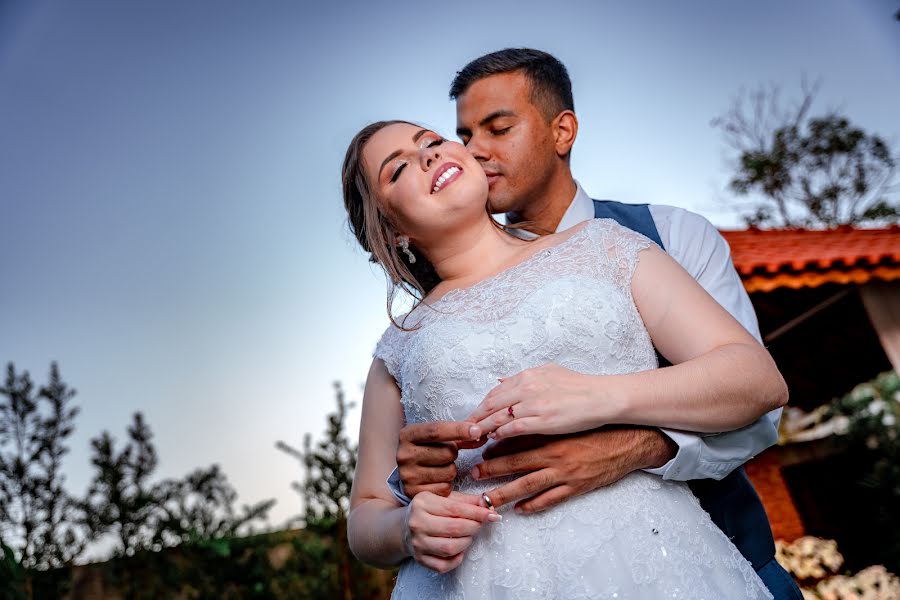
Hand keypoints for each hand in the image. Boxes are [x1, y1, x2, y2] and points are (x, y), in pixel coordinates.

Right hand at [397, 421, 484, 497]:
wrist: (407, 472)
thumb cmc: (427, 450)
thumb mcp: (437, 438)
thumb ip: (458, 436)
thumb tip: (481, 434)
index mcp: (407, 435)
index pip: (436, 430)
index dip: (458, 430)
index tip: (477, 430)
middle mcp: (404, 454)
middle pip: (447, 453)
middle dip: (454, 454)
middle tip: (447, 455)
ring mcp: (407, 475)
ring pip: (449, 472)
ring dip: (452, 470)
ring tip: (441, 467)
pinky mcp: (413, 492)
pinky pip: (445, 488)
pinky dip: (447, 485)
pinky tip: (437, 480)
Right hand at [403, 491, 500, 572]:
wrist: (403, 527)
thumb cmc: (429, 511)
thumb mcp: (443, 498)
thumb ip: (465, 500)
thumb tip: (487, 503)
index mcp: (422, 503)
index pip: (456, 509)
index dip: (477, 513)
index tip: (492, 515)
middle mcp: (417, 523)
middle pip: (454, 528)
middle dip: (474, 527)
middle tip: (481, 524)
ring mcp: (417, 543)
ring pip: (450, 548)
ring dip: (466, 542)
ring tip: (468, 535)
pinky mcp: (419, 559)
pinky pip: (444, 565)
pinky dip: (457, 559)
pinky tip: (459, 549)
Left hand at [466, 364, 617, 438]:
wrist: (603, 398)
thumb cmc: (579, 386)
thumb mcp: (549, 372)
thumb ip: (523, 378)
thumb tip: (500, 380)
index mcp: (528, 377)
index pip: (495, 393)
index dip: (480, 408)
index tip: (472, 419)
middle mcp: (528, 389)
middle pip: (492, 406)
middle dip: (476, 421)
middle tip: (465, 433)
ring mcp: (536, 406)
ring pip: (501, 420)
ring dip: (485, 431)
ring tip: (476, 442)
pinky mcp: (545, 422)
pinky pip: (516, 430)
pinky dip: (502, 436)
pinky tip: (496, 442)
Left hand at [472, 427, 675, 512]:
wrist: (629, 441)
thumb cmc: (597, 425)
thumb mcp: (569, 412)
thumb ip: (544, 407)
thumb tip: (520, 392)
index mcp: (552, 434)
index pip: (516, 440)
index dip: (494, 445)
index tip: (478, 448)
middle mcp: (555, 453)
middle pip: (516, 463)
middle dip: (491, 470)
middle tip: (473, 474)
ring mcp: (565, 472)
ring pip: (528, 485)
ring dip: (505, 492)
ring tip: (487, 498)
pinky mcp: (576, 487)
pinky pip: (551, 500)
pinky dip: (534, 505)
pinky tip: (520, 510)